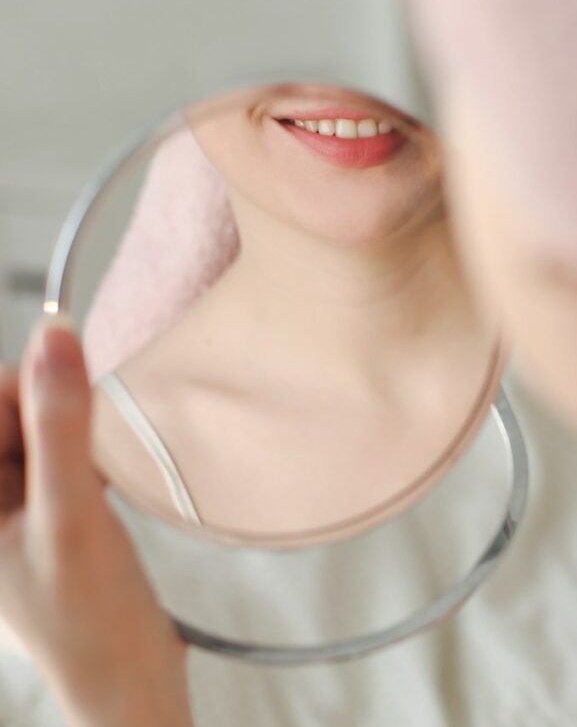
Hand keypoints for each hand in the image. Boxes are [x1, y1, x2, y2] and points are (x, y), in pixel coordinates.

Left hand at [0, 316, 191, 726]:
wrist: (127, 677)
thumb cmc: (88, 616)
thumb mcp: (72, 513)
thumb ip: (60, 425)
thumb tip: (54, 337)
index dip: (28, 389)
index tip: (73, 406)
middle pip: (9, 415)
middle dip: (55, 421)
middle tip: (85, 468)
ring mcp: (7, 512)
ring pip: (37, 434)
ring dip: (73, 442)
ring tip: (94, 490)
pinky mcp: (40, 519)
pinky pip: (56, 461)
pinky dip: (84, 464)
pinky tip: (101, 495)